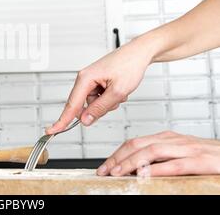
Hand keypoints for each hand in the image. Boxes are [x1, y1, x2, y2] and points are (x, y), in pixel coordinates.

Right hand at [46, 36, 154, 133]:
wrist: (139, 53)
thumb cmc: (130, 65)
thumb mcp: (118, 91)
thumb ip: (100, 108)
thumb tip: (85, 120)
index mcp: (85, 78)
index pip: (71, 105)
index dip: (62, 120)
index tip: (52, 130)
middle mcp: (85, 79)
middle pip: (85, 106)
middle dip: (100, 107)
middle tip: (115, 99)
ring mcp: (91, 80)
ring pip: (94, 103)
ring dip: (108, 102)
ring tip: (119, 90)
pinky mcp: (97, 82)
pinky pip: (100, 98)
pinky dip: (110, 97)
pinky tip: (118, 88)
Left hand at [97, 131, 219, 176]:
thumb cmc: (209, 159)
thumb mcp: (181, 155)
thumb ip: (161, 160)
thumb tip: (137, 170)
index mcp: (168, 138)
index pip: (135, 142)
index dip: (117, 154)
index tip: (104, 165)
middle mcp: (174, 140)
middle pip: (138, 145)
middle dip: (118, 158)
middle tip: (104, 171)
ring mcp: (188, 149)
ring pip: (152, 152)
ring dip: (131, 163)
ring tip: (117, 173)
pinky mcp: (200, 161)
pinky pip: (175, 165)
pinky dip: (158, 170)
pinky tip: (145, 175)